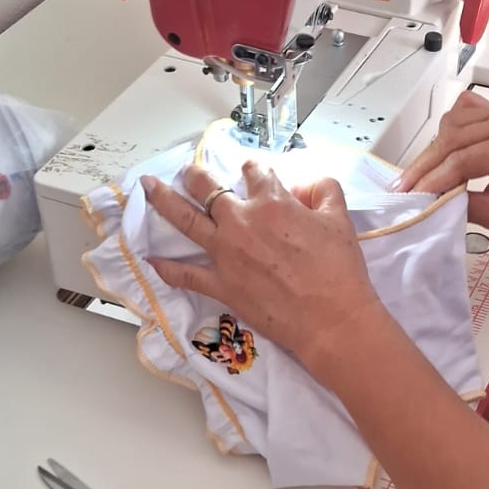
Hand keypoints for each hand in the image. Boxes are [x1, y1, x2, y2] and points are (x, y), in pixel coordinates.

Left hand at [143, 162, 392, 383]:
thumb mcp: (340, 219)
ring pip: (185, 220)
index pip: (255, 173)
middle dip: (196, 175)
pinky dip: (168, 268)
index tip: (251, 170)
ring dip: (164, 201)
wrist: (330, 319)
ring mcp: (225, 254)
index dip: (253, 169)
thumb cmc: (338, 271)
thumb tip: (310, 183)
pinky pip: (186, 274)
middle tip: (187, 171)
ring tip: (148, 188)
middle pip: (208, 188)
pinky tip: (153, 260)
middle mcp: (240, 222)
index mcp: (271, 202)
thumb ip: (324, 191)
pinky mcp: (220, 285)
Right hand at [398, 92, 488, 238]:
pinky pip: (463, 111)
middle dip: (425, 165)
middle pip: (453, 138)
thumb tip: (429, 202)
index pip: (463, 160)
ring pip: (453, 122)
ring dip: (433, 147)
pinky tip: (441, 150)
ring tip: (420, 174)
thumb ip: (463, 206)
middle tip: (405, 188)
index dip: (433, 179)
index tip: (412, 197)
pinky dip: (447, 129)